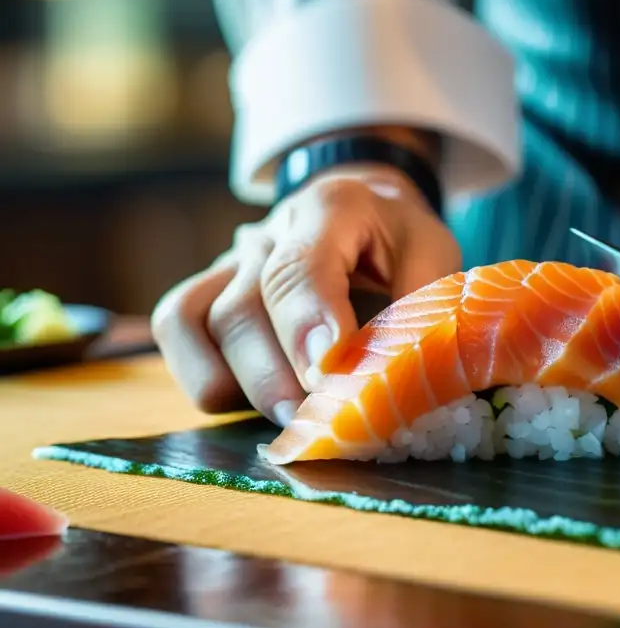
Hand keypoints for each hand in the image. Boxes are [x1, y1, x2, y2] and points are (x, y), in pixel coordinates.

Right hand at [151, 165, 460, 425]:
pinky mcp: (206, 291)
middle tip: (319, 419)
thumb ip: (422, 307)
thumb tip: (406, 375)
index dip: (307, 323)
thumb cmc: (400, 243)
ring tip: (299, 419)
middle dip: (278, 377)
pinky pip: (177, 332)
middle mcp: (268, 233)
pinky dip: (209, 378)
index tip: (328, 373)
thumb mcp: (434, 258)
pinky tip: (261, 401)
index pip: (300, 266)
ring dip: (248, 385)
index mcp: (332, 208)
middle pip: (243, 309)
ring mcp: (228, 261)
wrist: (366, 213)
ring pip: (202, 325)